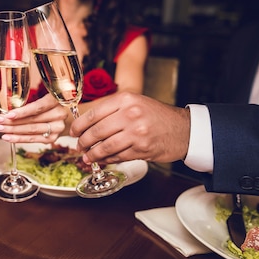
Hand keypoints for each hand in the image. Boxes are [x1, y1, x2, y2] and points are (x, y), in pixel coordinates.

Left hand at [0, 93, 66, 142]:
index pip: (38, 107)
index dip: (22, 112)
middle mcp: (59, 114)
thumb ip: (28, 102)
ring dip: (13, 131)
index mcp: (56, 100)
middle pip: (33, 120)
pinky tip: (8, 137)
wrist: (63, 116)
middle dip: (12, 121)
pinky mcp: (53, 138)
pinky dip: (19, 139)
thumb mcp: (41, 97)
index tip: (8, 115)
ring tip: (0, 129)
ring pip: (31, 130)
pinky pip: (33, 139)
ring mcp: (57, 128)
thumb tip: (6, 110)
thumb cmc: (47, 104)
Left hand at [69, 92, 190, 164]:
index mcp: (126, 99)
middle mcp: (130, 114)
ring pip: (105, 146)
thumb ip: (113, 110)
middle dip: (84, 141)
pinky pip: (118, 156)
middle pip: (97, 131)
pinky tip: (103, 159)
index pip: (94, 113)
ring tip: (87, 156)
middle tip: (79, 146)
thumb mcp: (135, 103)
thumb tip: (86, 123)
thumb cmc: (156, 116)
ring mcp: (137, 132)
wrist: (184, 129)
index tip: (74, 132)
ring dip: (93, 154)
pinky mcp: (142, 149)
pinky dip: (107, 159)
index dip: (80, 125)